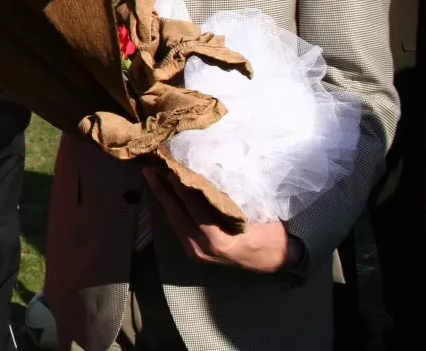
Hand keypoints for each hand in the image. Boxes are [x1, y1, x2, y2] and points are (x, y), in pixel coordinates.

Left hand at [143, 168, 303, 273]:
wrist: (274, 261)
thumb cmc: (270, 235)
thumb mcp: (255, 213)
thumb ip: (229, 198)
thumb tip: (207, 174)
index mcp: (218, 239)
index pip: (193, 206)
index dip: (181, 184)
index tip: (171, 164)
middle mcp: (201, 248)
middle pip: (175, 213)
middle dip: (161, 189)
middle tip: (150, 167)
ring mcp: (195, 252)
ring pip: (173, 220)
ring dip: (163, 198)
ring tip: (152, 176)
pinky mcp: (194, 253)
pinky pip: (178, 227)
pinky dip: (172, 209)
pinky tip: (165, 194)